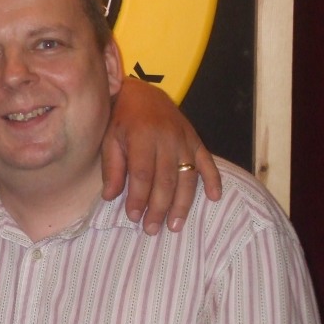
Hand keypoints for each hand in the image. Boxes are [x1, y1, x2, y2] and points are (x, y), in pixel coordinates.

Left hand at [102, 77, 221, 233]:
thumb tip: (110, 197)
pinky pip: (208, 162)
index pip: (142, 174)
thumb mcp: (109, 140)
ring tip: (175, 225)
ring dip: (182, 203)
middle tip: (152, 229)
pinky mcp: (196, 140)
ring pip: (187, 177)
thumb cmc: (120, 120)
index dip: (139, 198)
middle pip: (166, 180)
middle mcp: (167, 138)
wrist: (141, 93)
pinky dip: (213, 180)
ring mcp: (184, 139)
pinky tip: (215, 198)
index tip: (133, 217)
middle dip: (159, 208)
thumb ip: (111, 168)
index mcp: (142, 136)